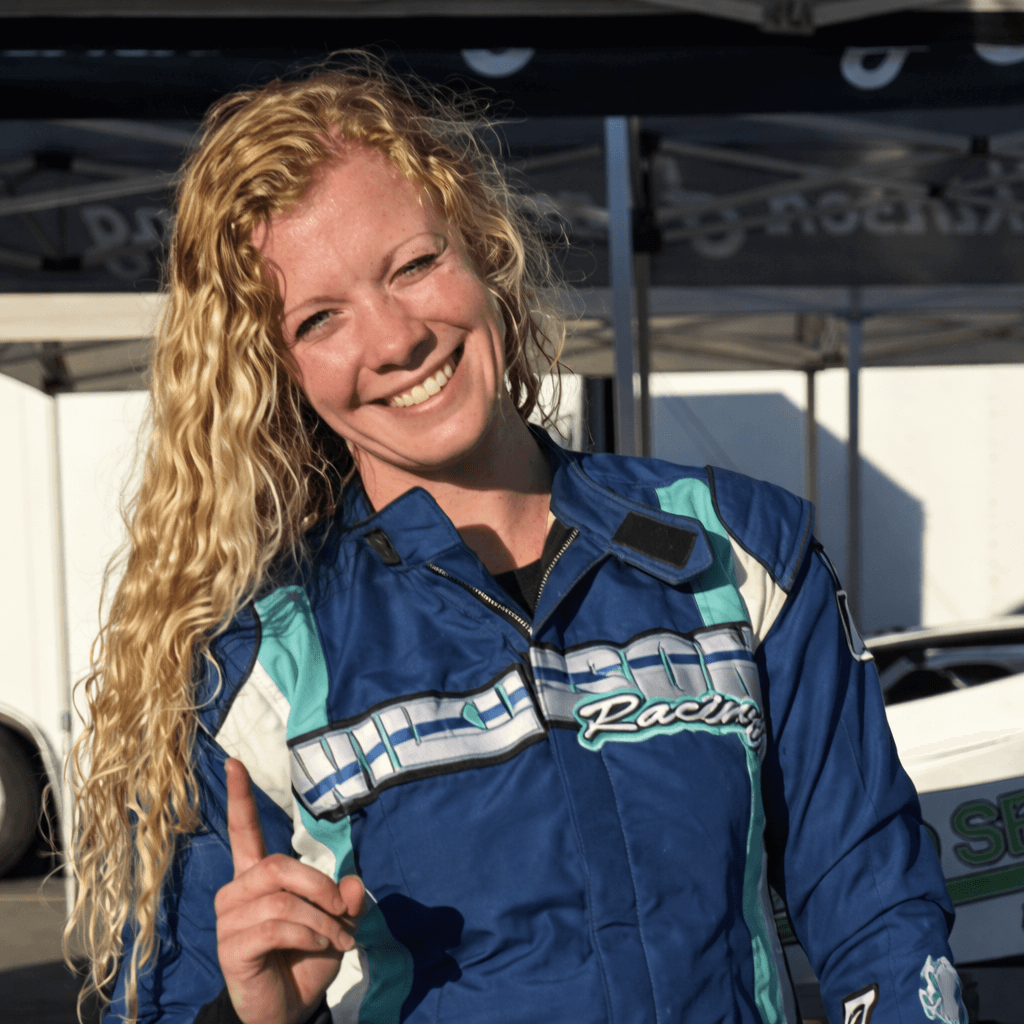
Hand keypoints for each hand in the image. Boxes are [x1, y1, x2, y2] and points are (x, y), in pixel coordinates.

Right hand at [215, 758, 366, 1023]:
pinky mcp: (231, 947)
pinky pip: (276, 926)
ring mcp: (230, 920)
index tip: (235, 763)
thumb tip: (353, 883)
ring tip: (339, 939)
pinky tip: (321, 946)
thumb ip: (345, 898)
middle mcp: (237, 892)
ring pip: (281, 899)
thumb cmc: (307, 959)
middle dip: (319, 886)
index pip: (244, 830)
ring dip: (321, 920)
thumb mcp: (337, 923)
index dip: (240, 797)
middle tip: (344, 912)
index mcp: (257, 877)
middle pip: (278, 866)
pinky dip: (310, 935)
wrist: (288, 1011)